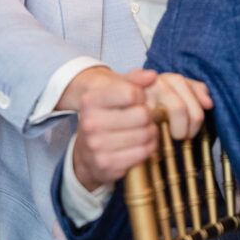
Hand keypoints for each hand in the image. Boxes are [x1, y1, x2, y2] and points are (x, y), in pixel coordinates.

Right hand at [72, 69, 212, 190]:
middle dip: (149, 116)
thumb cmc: (106, 116)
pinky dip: (148, 149)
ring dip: (151, 133)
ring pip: (145, 135)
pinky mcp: (106, 164)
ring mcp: (96, 145)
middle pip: (142, 115)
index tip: (139, 101)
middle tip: (145, 119)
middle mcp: (90, 122)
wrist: (86, 151)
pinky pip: (142, 153)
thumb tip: (152, 76)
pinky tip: (142, 145)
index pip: (132, 93)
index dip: (142, 96)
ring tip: (145, 131)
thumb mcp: (115, 92)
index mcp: (90, 100)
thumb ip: (134, 80)